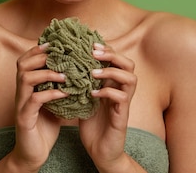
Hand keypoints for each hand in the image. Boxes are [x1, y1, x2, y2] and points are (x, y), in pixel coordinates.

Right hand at [9, 43, 67, 169]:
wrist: (33, 154)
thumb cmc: (44, 127)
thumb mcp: (53, 103)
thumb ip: (59, 87)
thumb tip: (77, 72)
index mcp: (27, 87)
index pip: (26, 60)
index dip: (38, 50)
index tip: (55, 44)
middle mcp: (20, 93)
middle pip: (22, 64)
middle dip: (40, 56)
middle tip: (60, 54)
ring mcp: (21, 105)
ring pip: (25, 79)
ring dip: (46, 73)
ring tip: (65, 74)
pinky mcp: (25, 119)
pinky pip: (34, 101)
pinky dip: (50, 94)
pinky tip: (64, 94)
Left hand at [79, 43, 137, 168]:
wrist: (100, 151)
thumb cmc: (92, 125)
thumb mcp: (85, 98)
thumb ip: (82, 83)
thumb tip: (65, 65)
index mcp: (113, 84)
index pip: (116, 59)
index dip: (105, 49)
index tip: (89, 44)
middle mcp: (122, 91)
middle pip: (129, 64)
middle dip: (112, 54)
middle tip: (94, 53)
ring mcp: (124, 103)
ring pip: (131, 78)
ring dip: (111, 71)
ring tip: (93, 72)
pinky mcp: (122, 117)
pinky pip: (121, 98)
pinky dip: (107, 92)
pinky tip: (92, 93)